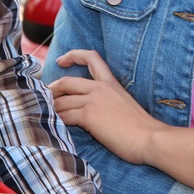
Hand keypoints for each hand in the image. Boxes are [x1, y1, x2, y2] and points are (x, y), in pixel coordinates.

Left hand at [50, 49, 161, 163]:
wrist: (149, 138)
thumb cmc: (140, 127)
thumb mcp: (124, 103)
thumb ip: (108, 100)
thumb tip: (91, 107)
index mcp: (111, 82)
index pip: (91, 57)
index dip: (73, 55)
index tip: (61, 62)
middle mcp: (100, 87)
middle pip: (66, 81)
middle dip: (51, 90)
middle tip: (45, 99)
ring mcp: (93, 100)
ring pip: (62, 101)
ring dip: (51, 109)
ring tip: (46, 116)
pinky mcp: (89, 116)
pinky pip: (64, 116)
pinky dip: (56, 121)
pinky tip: (54, 127)